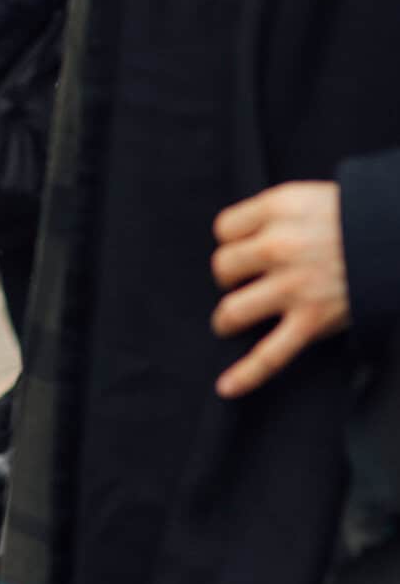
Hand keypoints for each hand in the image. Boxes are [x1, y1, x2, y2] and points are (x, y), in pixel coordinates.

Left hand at [211, 182, 349, 397]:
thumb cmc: (360, 216)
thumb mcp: (311, 196)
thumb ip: (274, 214)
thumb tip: (244, 239)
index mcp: (279, 209)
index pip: (224, 229)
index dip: (234, 240)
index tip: (247, 246)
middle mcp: (280, 246)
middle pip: (222, 267)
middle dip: (231, 276)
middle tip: (249, 280)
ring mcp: (294, 286)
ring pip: (231, 311)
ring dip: (227, 319)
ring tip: (233, 320)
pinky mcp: (312, 320)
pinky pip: (270, 354)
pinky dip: (247, 374)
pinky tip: (227, 387)